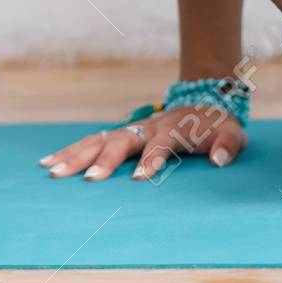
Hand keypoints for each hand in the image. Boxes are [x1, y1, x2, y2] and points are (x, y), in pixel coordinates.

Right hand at [39, 104, 245, 181]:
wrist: (205, 102)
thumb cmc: (218, 126)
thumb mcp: (232, 134)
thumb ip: (227, 146)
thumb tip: (218, 160)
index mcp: (174, 129)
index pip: (160, 145)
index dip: (151, 161)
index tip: (138, 179)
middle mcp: (147, 127)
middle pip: (121, 142)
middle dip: (104, 160)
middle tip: (87, 180)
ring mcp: (132, 130)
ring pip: (99, 140)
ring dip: (76, 155)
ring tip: (53, 171)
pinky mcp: (121, 135)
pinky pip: (92, 142)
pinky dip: (71, 151)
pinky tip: (49, 163)